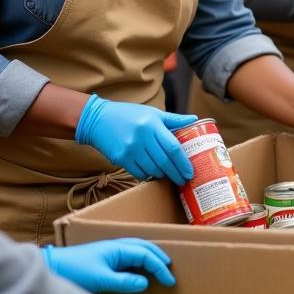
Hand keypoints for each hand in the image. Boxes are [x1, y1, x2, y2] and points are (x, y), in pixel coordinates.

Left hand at [42, 239, 175, 293]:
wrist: (52, 267)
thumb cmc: (75, 271)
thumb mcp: (101, 279)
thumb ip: (124, 282)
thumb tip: (145, 283)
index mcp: (118, 248)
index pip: (146, 255)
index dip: (160, 267)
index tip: (170, 281)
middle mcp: (116, 246)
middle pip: (145, 247)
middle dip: (159, 257)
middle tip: (170, 270)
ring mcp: (110, 251)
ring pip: (137, 249)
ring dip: (150, 256)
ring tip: (159, 267)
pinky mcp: (104, 258)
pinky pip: (129, 256)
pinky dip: (139, 261)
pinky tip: (139, 270)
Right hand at [74, 95, 195, 185]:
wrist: (99, 119)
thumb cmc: (130, 115)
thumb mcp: (153, 113)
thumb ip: (174, 119)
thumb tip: (194, 119)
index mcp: (153, 125)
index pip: (173, 147)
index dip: (183, 162)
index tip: (190, 172)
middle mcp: (142, 137)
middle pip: (164, 161)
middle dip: (176, 173)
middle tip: (184, 180)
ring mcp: (130, 149)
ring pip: (152, 169)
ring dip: (163, 175)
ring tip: (169, 175)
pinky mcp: (120, 158)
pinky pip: (139, 173)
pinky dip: (148, 175)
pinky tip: (153, 174)